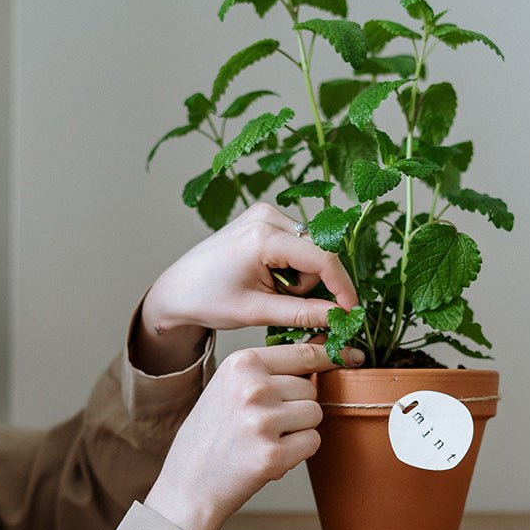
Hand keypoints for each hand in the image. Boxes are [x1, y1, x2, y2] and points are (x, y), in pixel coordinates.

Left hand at [132, 203, 358, 373]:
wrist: (179, 289)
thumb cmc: (209, 299)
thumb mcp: (257, 312)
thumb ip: (303, 314)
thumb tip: (341, 316)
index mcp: (262, 236)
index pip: (322, 258)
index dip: (342, 287)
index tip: (350, 312)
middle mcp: (267, 216)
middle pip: (318, 253)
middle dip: (310, 284)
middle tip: (281, 301)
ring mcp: (265, 213)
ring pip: (311, 250)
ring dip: (300, 277)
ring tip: (269, 289)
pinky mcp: (264, 217)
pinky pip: (299, 244)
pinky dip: (292, 266)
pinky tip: (268, 276)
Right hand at [144, 342, 363, 529]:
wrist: (188, 484)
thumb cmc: (213, 432)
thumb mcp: (231, 385)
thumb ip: (272, 368)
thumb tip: (324, 346)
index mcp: (241, 363)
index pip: (303, 353)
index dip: (328, 357)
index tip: (349, 356)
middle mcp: (252, 388)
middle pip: (311, 388)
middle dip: (298, 406)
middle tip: (266, 422)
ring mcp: (263, 421)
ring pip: (315, 414)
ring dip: (300, 428)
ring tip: (265, 438)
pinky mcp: (273, 455)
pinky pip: (313, 442)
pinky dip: (299, 451)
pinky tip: (270, 455)